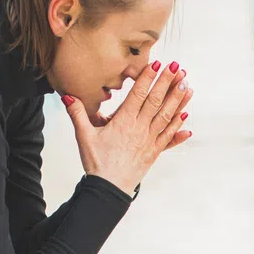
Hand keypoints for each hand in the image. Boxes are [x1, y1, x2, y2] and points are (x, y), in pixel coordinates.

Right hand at [62, 61, 192, 195]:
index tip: (157, 64)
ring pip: (166, 117)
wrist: (108, 189)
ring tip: (186, 85)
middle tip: (177, 67)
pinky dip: (178, 128)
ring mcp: (148, 141)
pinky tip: (186, 119)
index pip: (138, 95)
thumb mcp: (84, 136)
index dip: (148, 78)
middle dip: (167, 83)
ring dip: (178, 100)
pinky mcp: (153, 152)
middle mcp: (139, 129)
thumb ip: (77, 113)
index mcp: (123, 122)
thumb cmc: (96, 162)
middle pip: (155, 102)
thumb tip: (67, 95)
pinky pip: (168, 137)